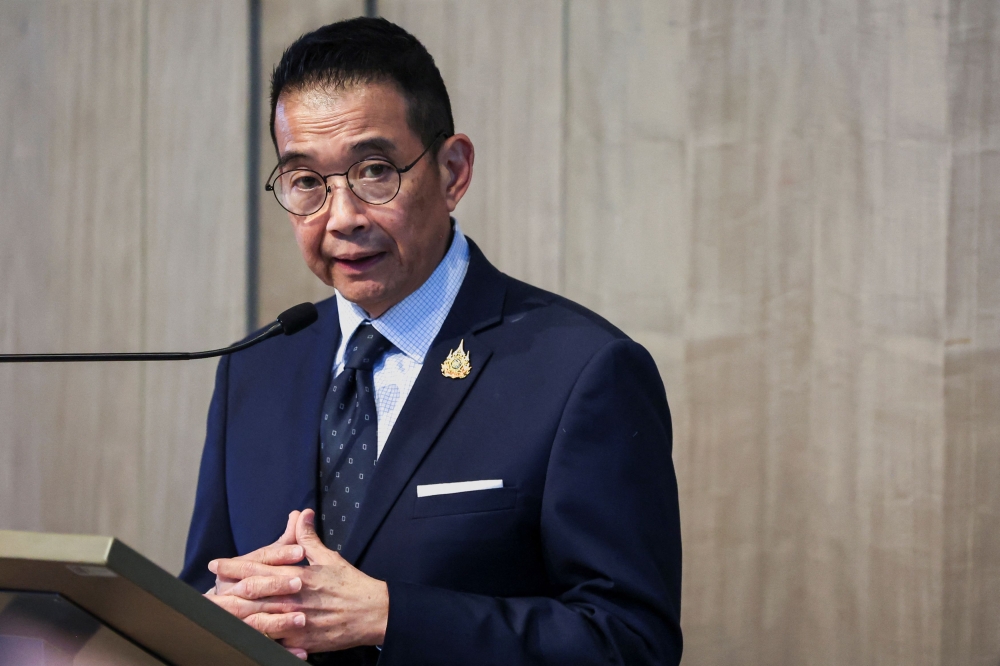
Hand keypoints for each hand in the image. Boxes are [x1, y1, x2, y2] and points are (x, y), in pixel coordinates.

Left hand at [209, 509, 389, 656]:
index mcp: (299, 576)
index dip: (235, 567)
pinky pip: (275, 639)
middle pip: (252, 596)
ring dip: (235, 616)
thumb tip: (300, 515)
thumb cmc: (351, 585)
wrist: (372, 613)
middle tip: (205, 591)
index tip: (216, 564)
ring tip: (216, 613)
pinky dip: (257, 636)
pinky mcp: (302, 640)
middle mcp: (294, 599)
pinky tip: (242, 635)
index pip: (259, 570)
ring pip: (258, 619)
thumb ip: (308, 538)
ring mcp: (297, 622)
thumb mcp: (329, 557)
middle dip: (226, 592)